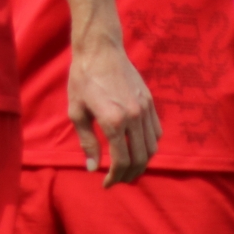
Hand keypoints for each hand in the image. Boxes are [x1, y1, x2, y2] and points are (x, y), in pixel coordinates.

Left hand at [65, 30, 160, 185]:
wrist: (100, 49)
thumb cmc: (82, 79)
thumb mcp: (76, 112)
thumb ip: (87, 142)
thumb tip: (93, 167)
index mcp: (113, 121)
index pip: (122, 161)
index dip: (115, 177)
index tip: (106, 184)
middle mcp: (134, 117)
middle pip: (140, 159)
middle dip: (129, 175)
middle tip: (117, 180)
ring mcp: (145, 108)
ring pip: (152, 147)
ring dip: (142, 163)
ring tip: (128, 169)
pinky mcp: (150, 101)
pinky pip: (156, 131)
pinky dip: (150, 146)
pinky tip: (138, 149)